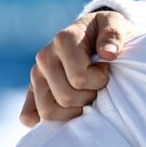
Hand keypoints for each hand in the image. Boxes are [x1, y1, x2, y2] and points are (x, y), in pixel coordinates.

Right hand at [20, 10, 133, 126]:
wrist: (95, 35)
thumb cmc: (108, 33)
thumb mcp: (116, 25)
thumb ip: (114, 35)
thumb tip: (109, 53)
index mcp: (63, 40)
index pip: (80, 78)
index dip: (100, 80)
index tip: (106, 69)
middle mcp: (44, 57)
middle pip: (66, 98)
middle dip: (90, 97)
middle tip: (98, 86)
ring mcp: (36, 76)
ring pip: (48, 111)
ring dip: (74, 112)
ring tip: (86, 97)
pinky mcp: (32, 90)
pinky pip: (28, 117)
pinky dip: (50, 121)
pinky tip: (68, 113)